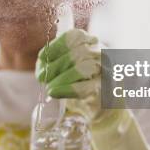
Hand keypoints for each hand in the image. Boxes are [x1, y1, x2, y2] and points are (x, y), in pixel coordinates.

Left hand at [36, 29, 149, 149]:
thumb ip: (59, 63)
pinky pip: (86, 88)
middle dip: (55, 65)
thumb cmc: (85, 88)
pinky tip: (56, 93)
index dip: (56, 47)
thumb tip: (41, 65)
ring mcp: (108, 73)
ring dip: (61, 78)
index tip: (41, 58)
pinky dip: (67, 90)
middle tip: (42, 77)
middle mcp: (104, 55)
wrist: (107, 112)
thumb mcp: (72, 70)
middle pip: (77, 53)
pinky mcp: (107, 91)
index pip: (75, 37)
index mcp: (95, 45)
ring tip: (50, 88)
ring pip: (83, 68)